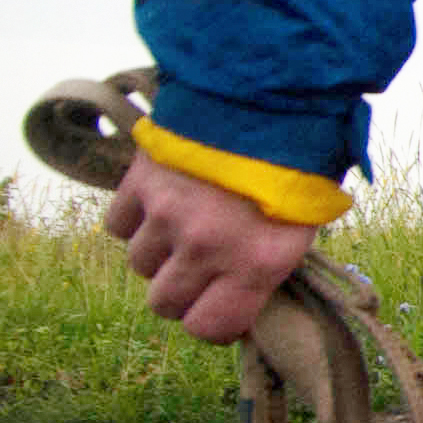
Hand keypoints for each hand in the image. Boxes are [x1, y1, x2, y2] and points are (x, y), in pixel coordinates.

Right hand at [103, 155, 320, 342]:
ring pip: (140, 264)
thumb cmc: (298, 161)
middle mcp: (207, 247)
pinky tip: (160, 202)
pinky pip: (118, 226)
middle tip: (198, 268)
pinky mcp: (139, 183)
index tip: (218, 309)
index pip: (207, 328)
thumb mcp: (304, 222)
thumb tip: (241, 299)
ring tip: (183, 225)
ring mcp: (168, 216)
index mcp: (256, 263)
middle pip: (164, 303)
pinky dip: (134, 219)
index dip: (211, 324)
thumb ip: (268, 265)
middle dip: (180, 292)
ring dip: (159, 252)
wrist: (268, 94)